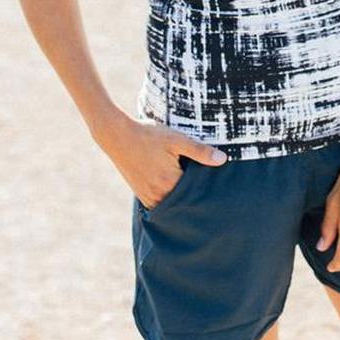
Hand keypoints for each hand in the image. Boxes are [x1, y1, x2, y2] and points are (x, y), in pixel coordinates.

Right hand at [97, 112, 227, 210]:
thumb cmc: (148, 135)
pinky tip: (173, 188)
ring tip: (190, 189)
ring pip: (171, 203)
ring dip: (180, 198)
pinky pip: (159, 202)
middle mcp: (158, 194)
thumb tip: (223, 160)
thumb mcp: (176, 139)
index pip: (196, 193)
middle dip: (194, 196)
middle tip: (207, 190)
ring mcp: (148, 196)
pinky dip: (168, 197)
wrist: (117, 135)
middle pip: (184, 201)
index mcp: (170, 182)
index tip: (216, 187)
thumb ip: (200, 151)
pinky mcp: (140, 194)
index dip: (206, 188)